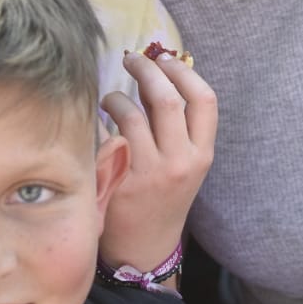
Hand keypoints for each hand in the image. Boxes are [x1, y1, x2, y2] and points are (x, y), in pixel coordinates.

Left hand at [98, 49, 216, 271]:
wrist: (144, 246)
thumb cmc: (162, 193)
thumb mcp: (184, 162)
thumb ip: (177, 124)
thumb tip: (157, 71)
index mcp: (203, 153)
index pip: (205, 100)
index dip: (184, 71)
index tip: (166, 57)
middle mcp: (182, 161)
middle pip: (168, 99)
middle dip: (148, 70)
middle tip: (131, 58)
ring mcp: (151, 172)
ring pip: (133, 114)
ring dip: (117, 96)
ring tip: (110, 98)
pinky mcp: (122, 181)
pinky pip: (108, 135)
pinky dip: (101, 120)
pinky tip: (97, 119)